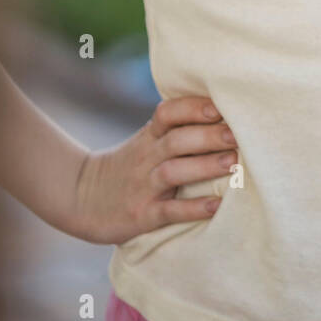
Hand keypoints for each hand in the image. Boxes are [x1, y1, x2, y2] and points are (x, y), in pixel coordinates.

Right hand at [72, 97, 237, 244]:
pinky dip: (193, 208)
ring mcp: (143, 186)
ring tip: (233, 163)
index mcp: (149, 136)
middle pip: (176, 140)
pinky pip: (169, 211)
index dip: (193, 107)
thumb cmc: (130, 166)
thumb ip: (176, 128)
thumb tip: (226, 113)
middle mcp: (146, 157)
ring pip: (173, 171)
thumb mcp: (146, 141)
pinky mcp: (142, 214)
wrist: (82, 198)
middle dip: (208, 135)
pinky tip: (216, 205)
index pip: (168, 113)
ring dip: (204, 166)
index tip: (220, 106)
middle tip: (237, 135)